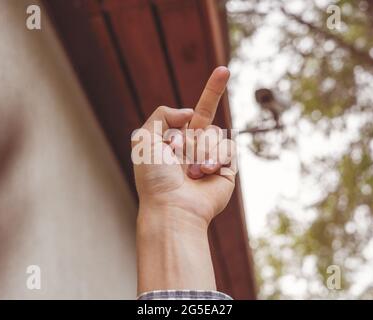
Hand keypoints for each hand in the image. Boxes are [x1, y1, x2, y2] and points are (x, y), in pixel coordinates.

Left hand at [133, 66, 236, 227]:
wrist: (172, 206)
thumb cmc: (155, 176)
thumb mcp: (145, 138)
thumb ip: (163, 115)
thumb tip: (190, 113)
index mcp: (177, 138)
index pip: (196, 110)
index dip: (212, 90)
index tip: (225, 70)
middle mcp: (196, 145)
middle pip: (209, 120)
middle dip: (190, 139)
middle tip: (176, 159)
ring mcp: (212, 157)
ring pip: (217, 134)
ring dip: (200, 150)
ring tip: (191, 172)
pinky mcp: (226, 169)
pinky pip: (228, 149)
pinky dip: (213, 158)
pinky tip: (203, 174)